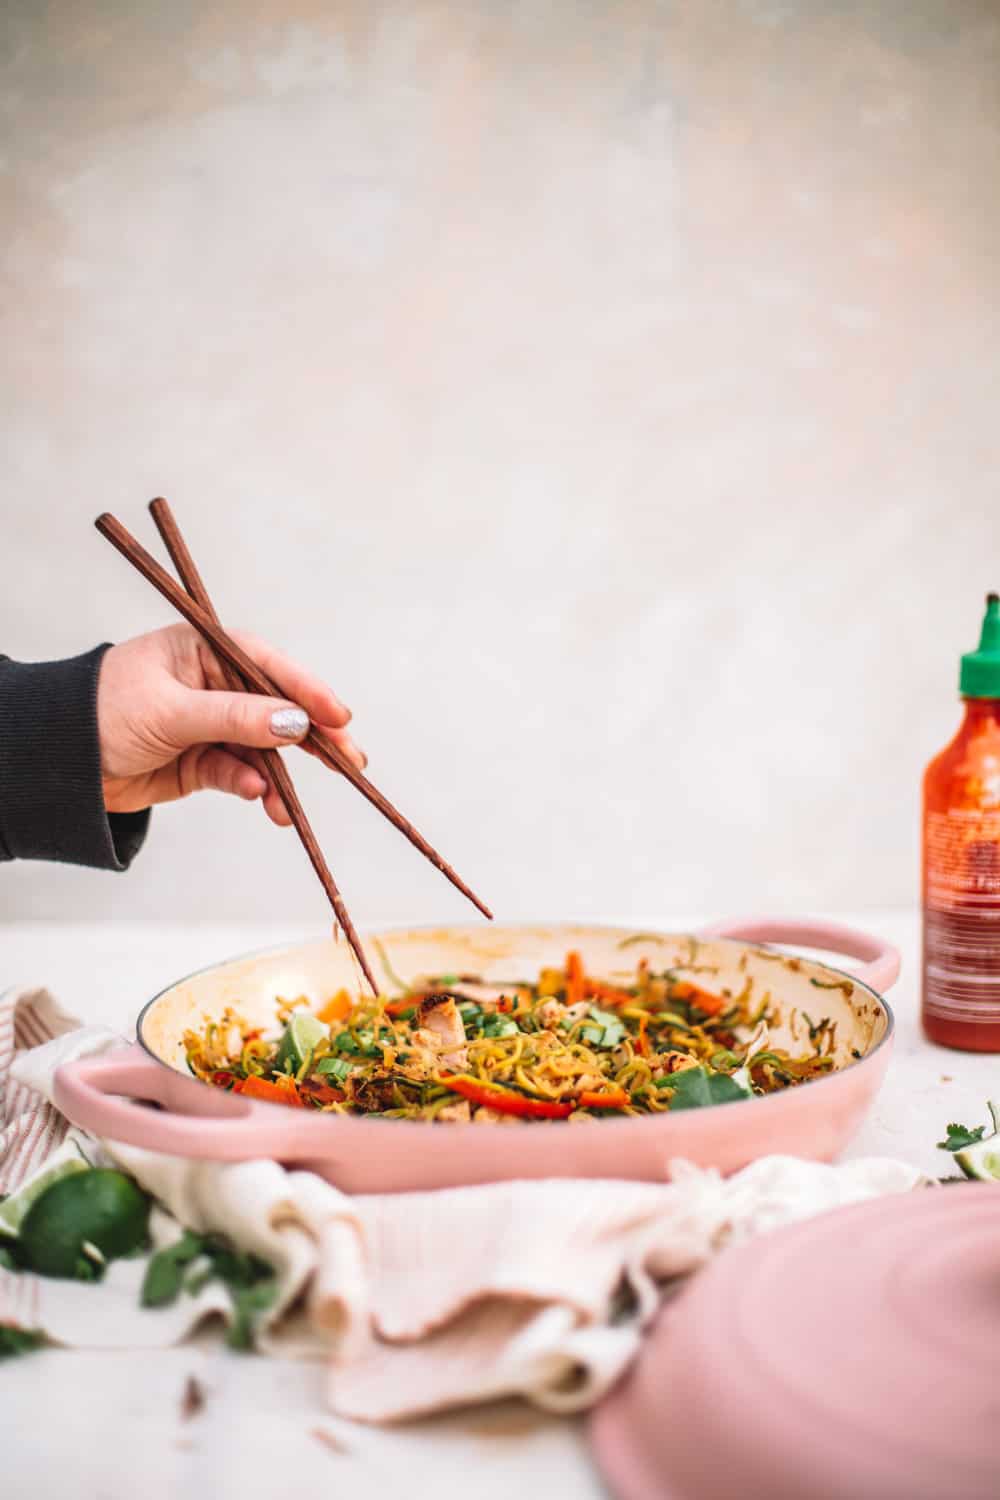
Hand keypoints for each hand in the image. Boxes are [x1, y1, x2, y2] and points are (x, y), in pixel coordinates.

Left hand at [97, 624, 364, 825]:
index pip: (268, 666)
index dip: (308, 690)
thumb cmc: (100, 713)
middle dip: (313, 738)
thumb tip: (294, 722)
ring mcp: (210, 724)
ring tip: (288, 806)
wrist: (55, 765)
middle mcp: (213, 685)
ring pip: (262, 749)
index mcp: (204, 651)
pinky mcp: (202, 761)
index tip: (340, 717)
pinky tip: (258, 799)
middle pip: (276, 709)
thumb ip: (235, 717)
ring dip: (280, 777)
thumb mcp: (171, 711)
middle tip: (350, 762)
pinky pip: (240, 773)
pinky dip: (252, 787)